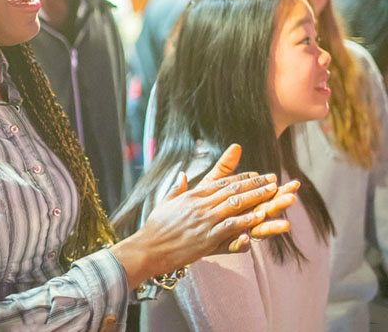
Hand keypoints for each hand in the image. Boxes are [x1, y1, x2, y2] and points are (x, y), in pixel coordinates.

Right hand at [110, 144, 297, 286]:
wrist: (148, 247)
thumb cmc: (155, 227)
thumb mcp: (165, 202)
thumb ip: (177, 188)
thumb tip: (182, 174)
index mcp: (192, 195)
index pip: (221, 182)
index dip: (241, 177)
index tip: (257, 174)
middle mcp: (200, 204)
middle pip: (233, 190)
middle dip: (255, 184)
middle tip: (274, 179)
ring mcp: (204, 220)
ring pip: (235, 204)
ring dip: (257, 197)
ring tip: (274, 192)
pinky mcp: (207, 237)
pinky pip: (230, 226)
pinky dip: (246, 220)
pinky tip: (260, 216)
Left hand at [198, 144, 298, 250]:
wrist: (184, 226)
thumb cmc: (202, 203)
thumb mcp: (212, 183)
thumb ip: (225, 168)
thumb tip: (236, 146)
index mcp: (247, 203)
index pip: (268, 195)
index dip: (281, 189)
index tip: (295, 184)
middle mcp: (247, 218)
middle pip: (268, 211)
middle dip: (280, 204)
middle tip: (292, 198)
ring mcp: (239, 232)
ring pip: (259, 230)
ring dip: (271, 228)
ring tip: (285, 225)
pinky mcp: (227, 245)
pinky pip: (238, 246)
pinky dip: (242, 243)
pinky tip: (245, 240)